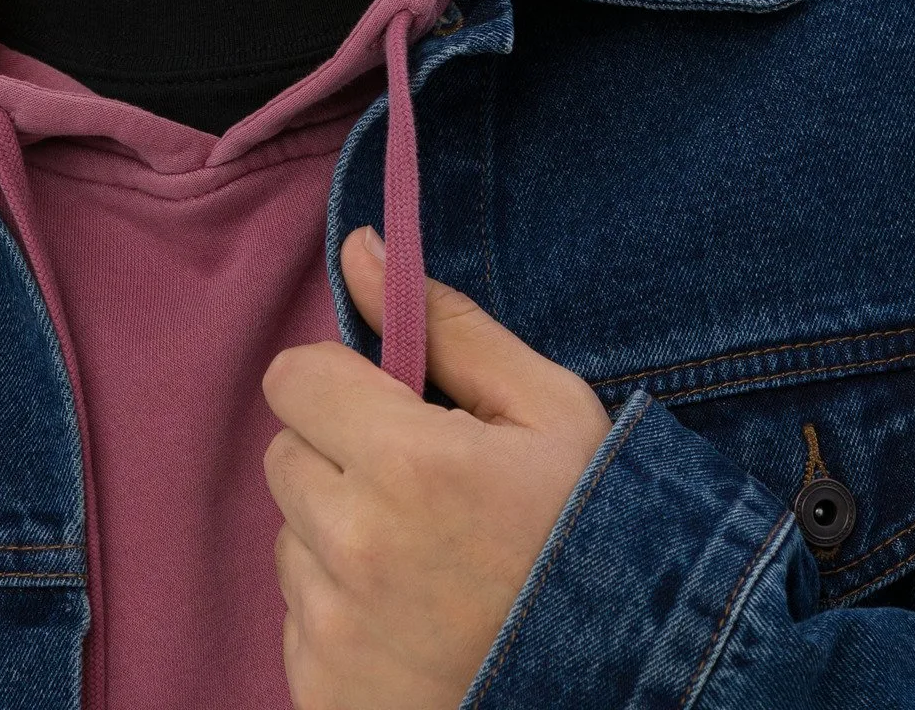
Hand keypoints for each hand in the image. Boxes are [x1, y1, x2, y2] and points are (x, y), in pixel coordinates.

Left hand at [262, 226, 611, 709]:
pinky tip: (415, 623)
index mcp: (408, 463)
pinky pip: (298, 621)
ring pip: (291, 538)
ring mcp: (334, 634)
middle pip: (286, 455)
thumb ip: (446, 324)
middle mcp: (355, 549)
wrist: (627, 686)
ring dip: (340, 538)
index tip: (390, 409)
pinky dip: (342, 615)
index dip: (341, 384)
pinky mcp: (320, 696)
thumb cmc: (593, 537)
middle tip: (422, 492)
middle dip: (341, 458)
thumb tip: (363, 249)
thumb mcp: (549, 411)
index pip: (294, 379)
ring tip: (429, 565)